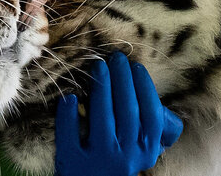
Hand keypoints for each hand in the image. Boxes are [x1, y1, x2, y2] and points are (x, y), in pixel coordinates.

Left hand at [54, 52, 182, 175]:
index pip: (151, 115)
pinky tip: (69, 97)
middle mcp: (127, 156)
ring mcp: (100, 160)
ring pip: (103, 118)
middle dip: (123, 79)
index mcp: (147, 150)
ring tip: (98, 66)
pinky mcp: (74, 163)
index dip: (145, 88)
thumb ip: (148, 125)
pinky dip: (69, 116)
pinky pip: (71, 136)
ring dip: (101, 88)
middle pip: (128, 111)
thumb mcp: (140, 147)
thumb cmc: (118, 158)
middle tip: (116, 58)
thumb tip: (147, 89)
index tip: (136, 67)